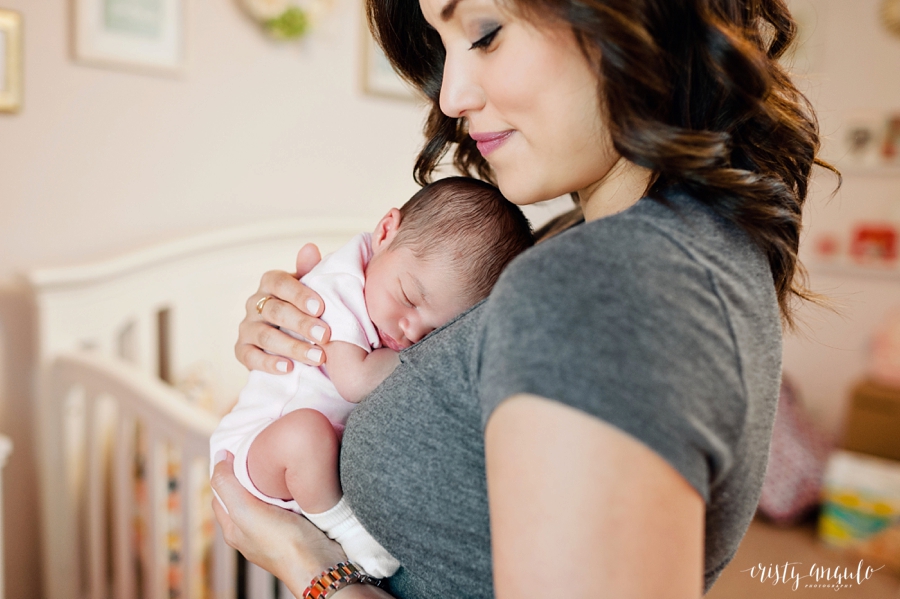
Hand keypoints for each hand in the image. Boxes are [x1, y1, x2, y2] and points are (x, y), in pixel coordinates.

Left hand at [211, 451, 346, 591]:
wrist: (320, 564)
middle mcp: (251, 532)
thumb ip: (228, 485)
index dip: (225, 472)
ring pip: (266, 499)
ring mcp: (273, 532)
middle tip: (262, 454)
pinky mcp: (296, 529)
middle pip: (243, 495)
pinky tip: (297, 483)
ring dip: (272, 483)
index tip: (239, 452)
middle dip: (250, 475)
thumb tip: (218, 457)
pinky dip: (289, 492)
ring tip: (280, 465)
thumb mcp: (246, 511)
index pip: (220, 494)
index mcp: (233, 529)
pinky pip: (287, 504)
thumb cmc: (283, 542)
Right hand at [235, 243, 331, 373]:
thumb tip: (310, 248)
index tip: (320, 308)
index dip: (299, 294)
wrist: (290, 337)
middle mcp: (255, 302)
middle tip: (326, 336)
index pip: (280, 283)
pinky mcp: (242, 350)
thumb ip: (311, 271)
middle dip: (302, 324)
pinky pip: (250, 357)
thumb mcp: (311, 288)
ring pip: (265, 336)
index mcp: (271, 282)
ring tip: (318, 358)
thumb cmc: (305, 307)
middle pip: (275, 311)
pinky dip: (269, 363)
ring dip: (293, 347)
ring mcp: (247, 327)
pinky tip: (288, 368)